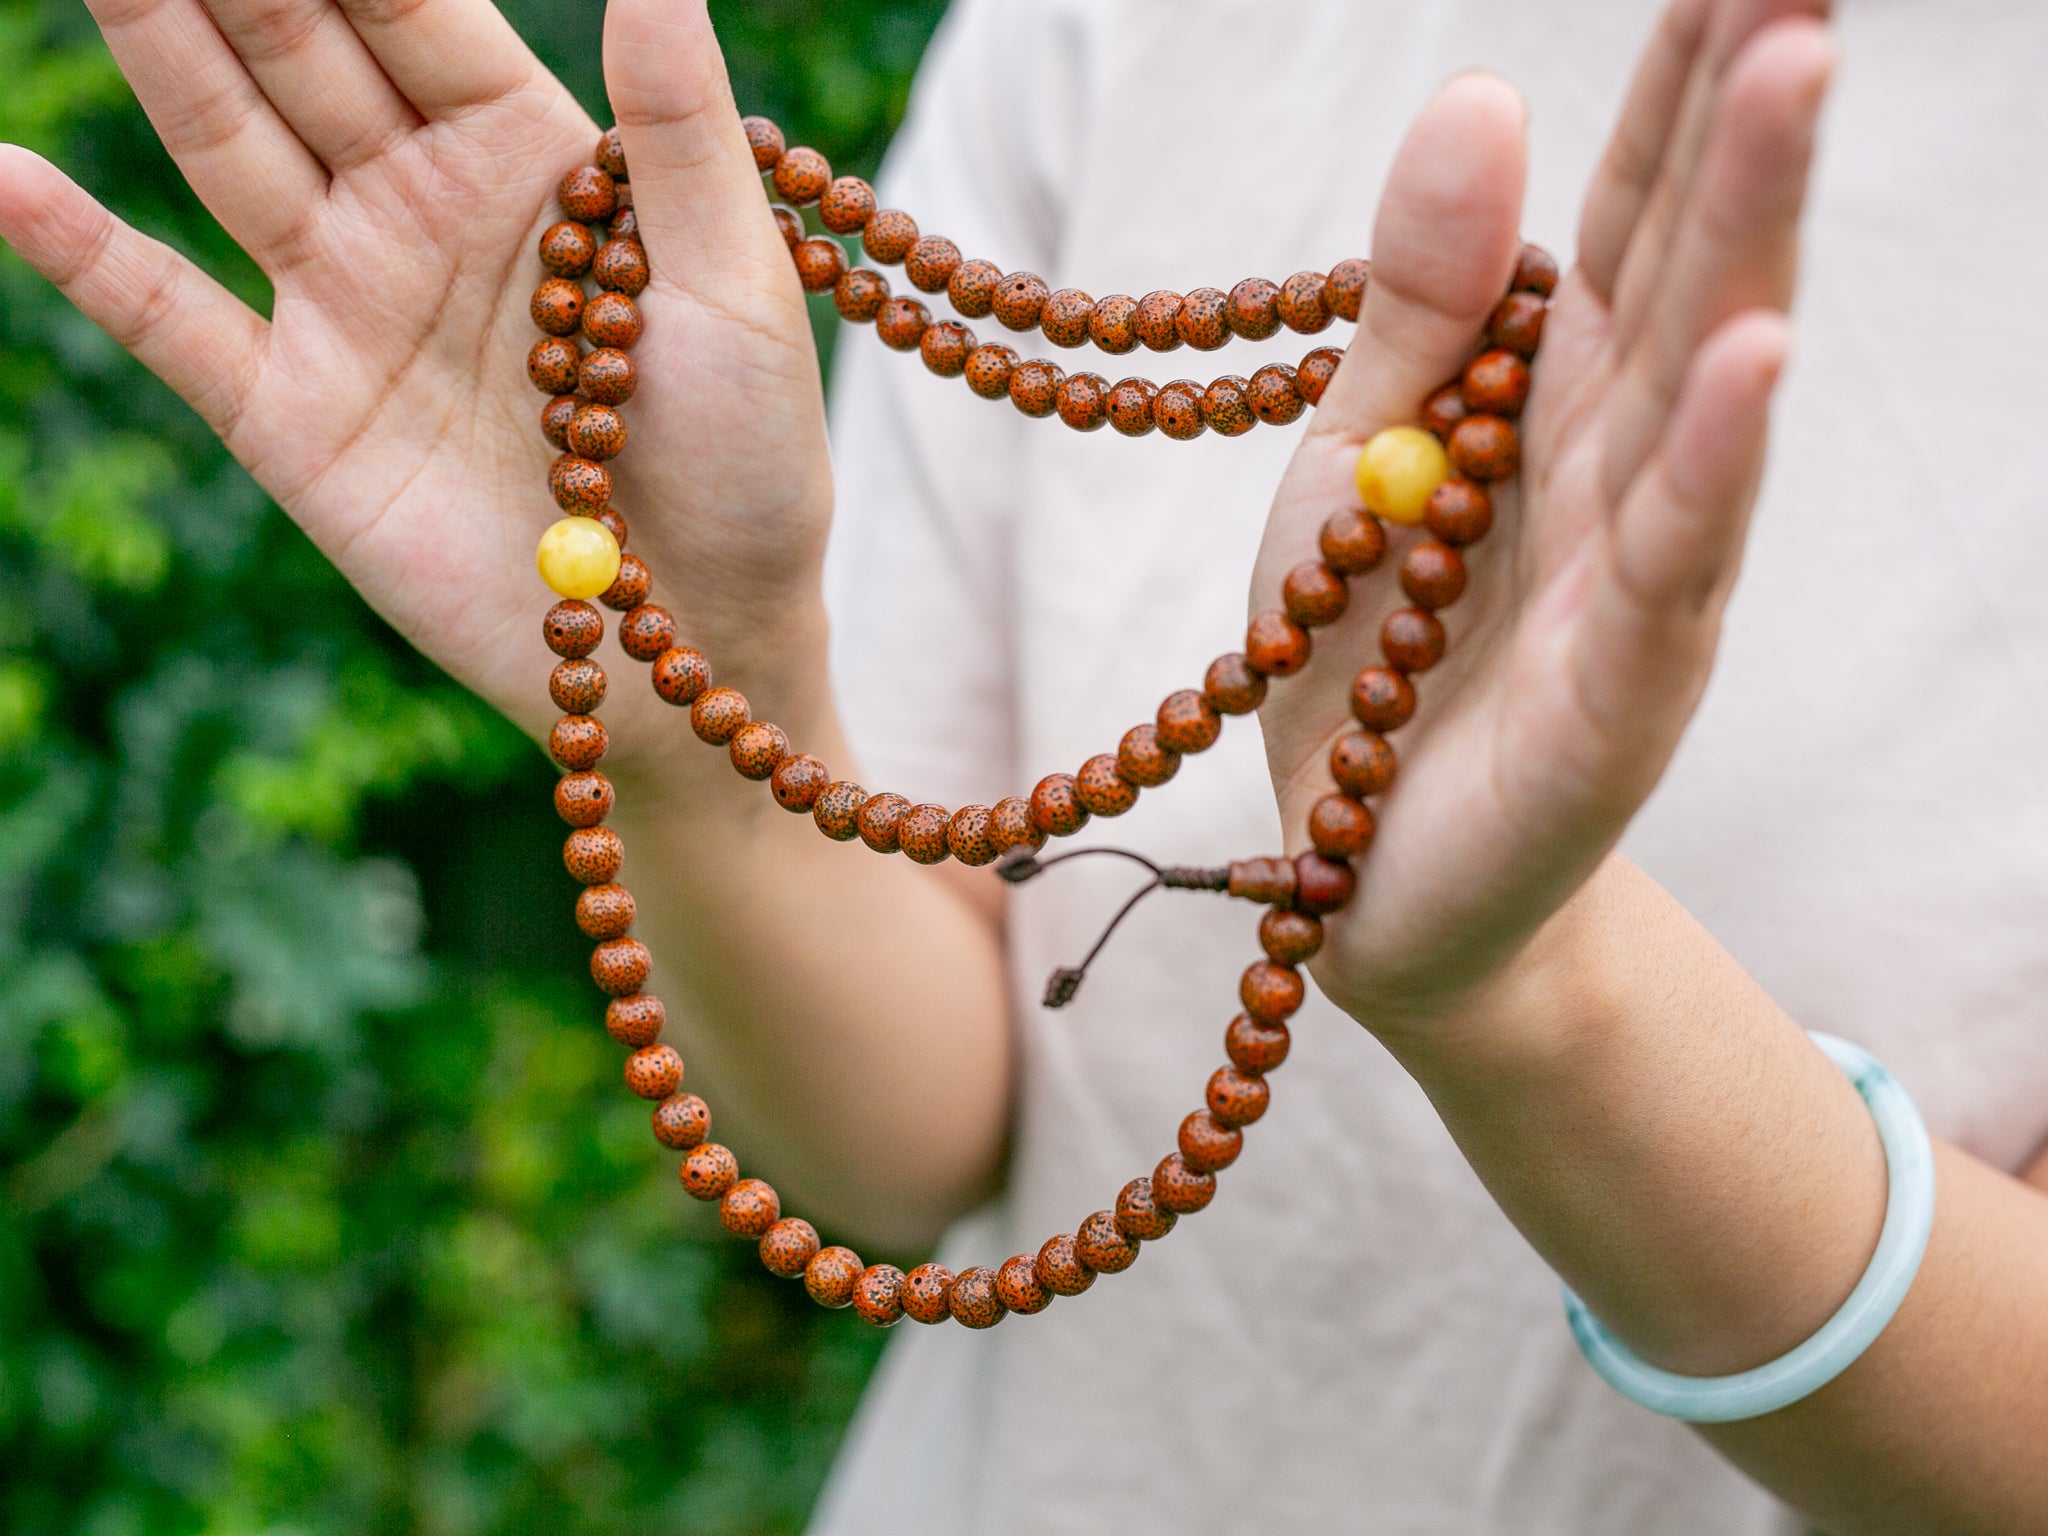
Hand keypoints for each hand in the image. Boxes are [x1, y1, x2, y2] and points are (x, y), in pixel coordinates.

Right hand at [0, 0, 830, 752]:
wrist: (696, 640)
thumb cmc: (750, 460)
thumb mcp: (734, 285)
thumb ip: (676, 131)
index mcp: (529, 161)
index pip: (410, 10)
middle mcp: (421, 212)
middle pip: (297, 49)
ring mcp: (349, 308)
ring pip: (226, 144)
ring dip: (156, 47)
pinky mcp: (297, 417)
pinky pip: (172, 320)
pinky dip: (82, 253)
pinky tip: (4, 172)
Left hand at [1250, 0, 1832, 1039]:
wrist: (1363, 863)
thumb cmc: (1372, 645)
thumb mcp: (1359, 449)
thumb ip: (1421, 298)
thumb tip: (1484, 95)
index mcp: (1554, 386)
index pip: (1631, 204)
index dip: (1678, 71)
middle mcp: (1622, 458)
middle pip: (1689, 260)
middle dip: (1740, 105)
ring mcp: (1639, 573)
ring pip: (1698, 385)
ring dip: (1747, 232)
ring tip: (1793, 74)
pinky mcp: (1617, 696)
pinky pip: (1664, 565)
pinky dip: (1704, 465)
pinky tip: (1748, 359)